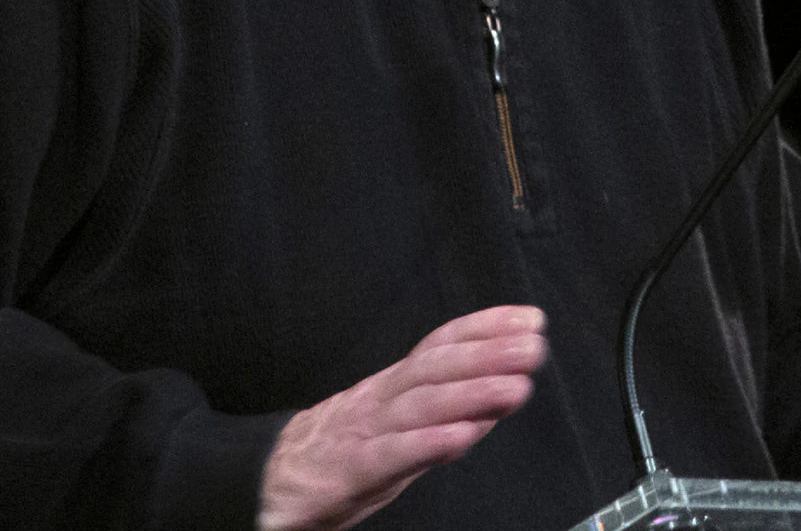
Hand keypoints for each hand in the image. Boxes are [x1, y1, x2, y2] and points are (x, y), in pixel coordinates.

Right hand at [257, 304, 548, 530]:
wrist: (266, 482)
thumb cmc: (341, 451)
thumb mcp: (400, 427)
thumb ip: (449, 412)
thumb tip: (501, 393)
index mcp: (393, 386)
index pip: (440, 346)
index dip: (485, 328)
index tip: (531, 318)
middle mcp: (381, 399)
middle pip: (436, 368)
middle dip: (489, 354)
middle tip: (534, 346)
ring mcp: (364, 432)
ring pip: (420, 405)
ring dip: (471, 393)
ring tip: (515, 386)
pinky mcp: (348, 471)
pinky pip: (390, 455)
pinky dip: (427, 443)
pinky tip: (462, 437)